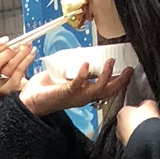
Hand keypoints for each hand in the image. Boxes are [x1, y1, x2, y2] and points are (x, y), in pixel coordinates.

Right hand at [0, 36, 35, 100]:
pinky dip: (26, 61)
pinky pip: (18, 73)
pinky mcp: (10, 92)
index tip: (5, 40)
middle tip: (17, 43)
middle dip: (6, 51)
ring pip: (8, 68)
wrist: (11, 94)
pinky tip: (31, 54)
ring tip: (27, 45)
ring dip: (19, 54)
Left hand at [20, 56, 134, 119]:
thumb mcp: (66, 76)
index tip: (128, 70)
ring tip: (110, 62)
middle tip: (128, 69)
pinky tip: (86, 64)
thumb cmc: (47, 88)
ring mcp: (76, 96)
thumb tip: (87, 59)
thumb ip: (77, 71)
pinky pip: (77, 85)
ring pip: (97, 89)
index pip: (107, 89)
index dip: (119, 81)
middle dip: (120, 81)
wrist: (30, 99)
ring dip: (105, 76)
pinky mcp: (66, 93)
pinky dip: (83, 75)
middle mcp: (84, 97)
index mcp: (85, 93)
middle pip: (108, 92)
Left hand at [116, 100, 159, 144]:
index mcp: (121, 112)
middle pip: (128, 122)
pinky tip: (146, 141)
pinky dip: (139, 142)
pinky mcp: (127, 148)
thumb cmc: (145, 122)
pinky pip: (134, 143)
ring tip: (148, 133)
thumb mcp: (150, 106)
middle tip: (146, 123)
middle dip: (136, 123)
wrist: (146, 141)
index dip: (138, 111)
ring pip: (130, 134)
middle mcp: (119, 125)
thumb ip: (147, 104)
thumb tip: (148, 105)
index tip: (145, 113)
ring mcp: (122, 138)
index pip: (128, 109)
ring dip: (137, 133)